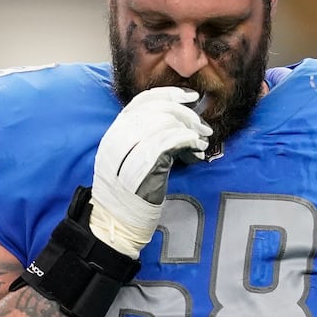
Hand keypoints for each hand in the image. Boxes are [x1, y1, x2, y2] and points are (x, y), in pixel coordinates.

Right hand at [89, 86, 208, 256]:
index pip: (141, 102)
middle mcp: (117, 138)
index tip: (188, 97)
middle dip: (184, 112)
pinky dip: (188, 141)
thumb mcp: (128, 158)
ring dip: (190, 128)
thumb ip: (143, 137)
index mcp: (114, 133)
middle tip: (201, 125)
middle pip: (156, 109)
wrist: (117, 221)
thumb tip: (175, 119)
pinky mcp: (143, 165)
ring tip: (201, 140)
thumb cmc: (128, 193)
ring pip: (165, 122)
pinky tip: (197, 149)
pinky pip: (170, 141)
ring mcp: (128, 150)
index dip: (167, 94)